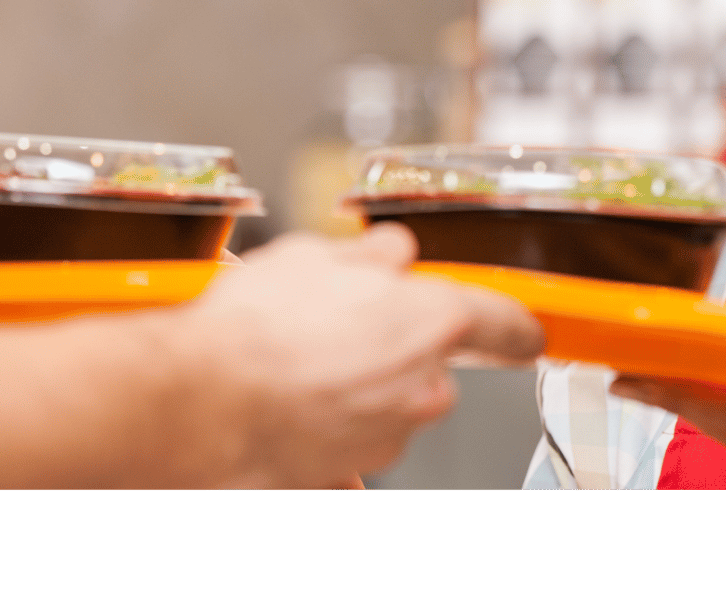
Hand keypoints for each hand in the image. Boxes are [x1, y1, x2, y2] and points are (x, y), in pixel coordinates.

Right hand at [174, 225, 543, 488]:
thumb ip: (371, 255)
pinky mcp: (347, 471)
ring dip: (358, 384)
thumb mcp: (316, 254)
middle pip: (431, 362)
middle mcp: (423, 387)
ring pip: (390, 402)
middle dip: (394, 343)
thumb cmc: (256, 325)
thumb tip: (388, 255)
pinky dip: (330, 434)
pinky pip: (349, 449)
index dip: (517, 325)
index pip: (506, 323)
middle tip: (336, 320)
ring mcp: (387, 436)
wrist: (198, 397)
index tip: (527, 333)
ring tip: (297, 358)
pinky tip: (295, 415)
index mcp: (433, 322)